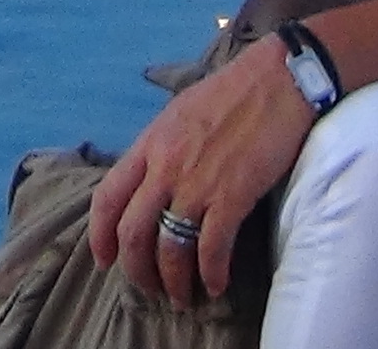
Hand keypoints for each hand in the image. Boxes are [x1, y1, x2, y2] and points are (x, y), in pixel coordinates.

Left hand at [80, 39, 316, 307]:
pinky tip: (217, 285)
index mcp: (148, 145)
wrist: (277, 80)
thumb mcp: (178, 114)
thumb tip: (153, 177)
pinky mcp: (232, 194)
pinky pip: (212, 247)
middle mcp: (165, 167)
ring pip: (169, 247)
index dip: (100, 235)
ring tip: (183, 297)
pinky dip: (212, 273)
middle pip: (133, 232)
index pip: (107, 198)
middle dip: (136, 270)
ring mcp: (197, 182)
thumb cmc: (232, 93)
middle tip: (149, 289)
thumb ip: (161, 148)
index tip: (104, 260)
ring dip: (174, 281)